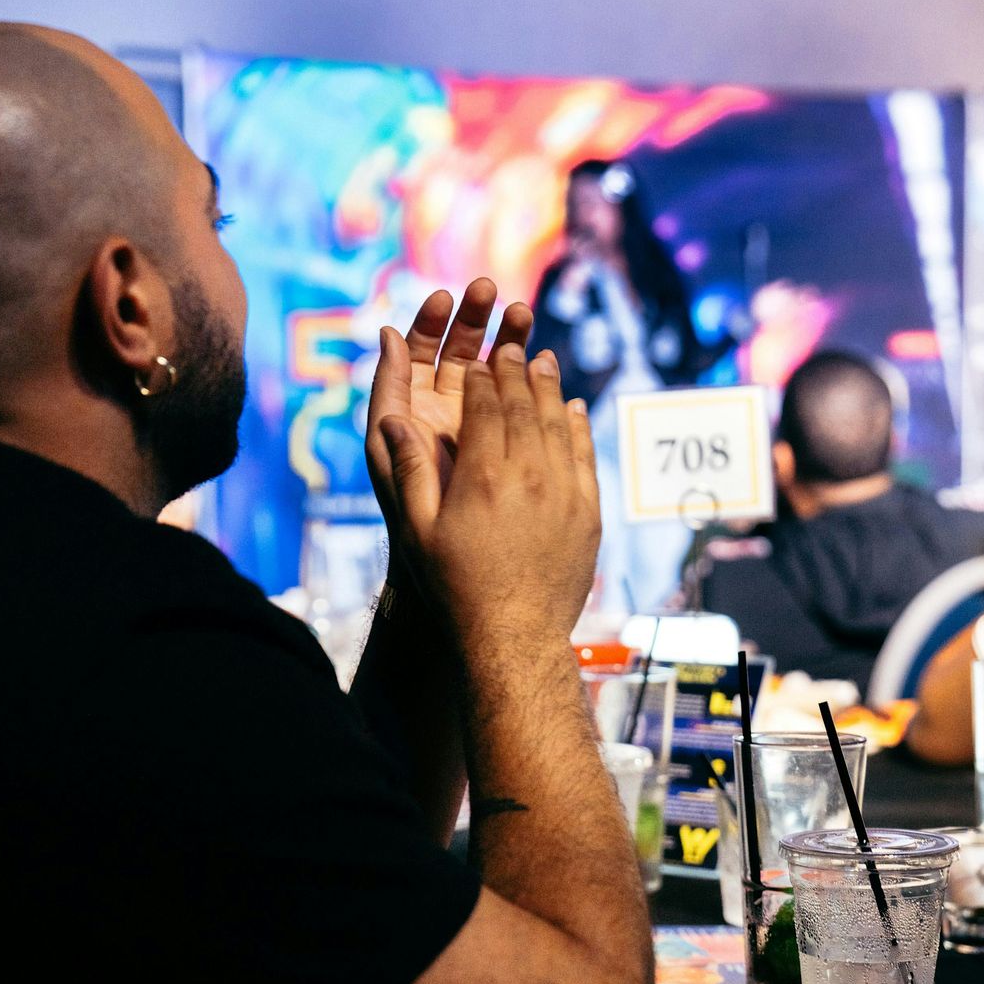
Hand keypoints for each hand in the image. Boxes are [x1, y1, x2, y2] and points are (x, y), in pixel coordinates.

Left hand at [366, 279, 532, 553]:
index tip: (444, 295)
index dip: (430, 321)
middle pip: (459, 352)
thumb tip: (388, 335)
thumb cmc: (407, 515)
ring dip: (507, 341)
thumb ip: (388, 397)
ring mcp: (478, 428)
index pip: (418, 352)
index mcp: (409, 409)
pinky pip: (519, 407)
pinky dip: (530, 384)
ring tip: (523, 314)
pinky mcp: (509, 447)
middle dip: (475, 319)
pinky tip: (545, 363)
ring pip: (493, 374)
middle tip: (489, 288)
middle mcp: (441, 412)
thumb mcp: (388, 455)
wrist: (444, 570)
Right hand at [377, 343, 600, 645]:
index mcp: (483, 475)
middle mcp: (529, 475)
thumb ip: (408, 472)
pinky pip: (586, 455)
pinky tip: (574, 408)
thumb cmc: (457, 587)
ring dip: (549, 388)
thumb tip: (395, 420)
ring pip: (559, 423)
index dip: (480, 379)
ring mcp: (565, 492)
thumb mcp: (418, 532)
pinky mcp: (588, 512)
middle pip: (524, 406)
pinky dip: (579, 425)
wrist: (514, 637)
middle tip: (511, 347)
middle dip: (515, 371)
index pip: (485, 406)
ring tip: (543, 361)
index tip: (478, 361)